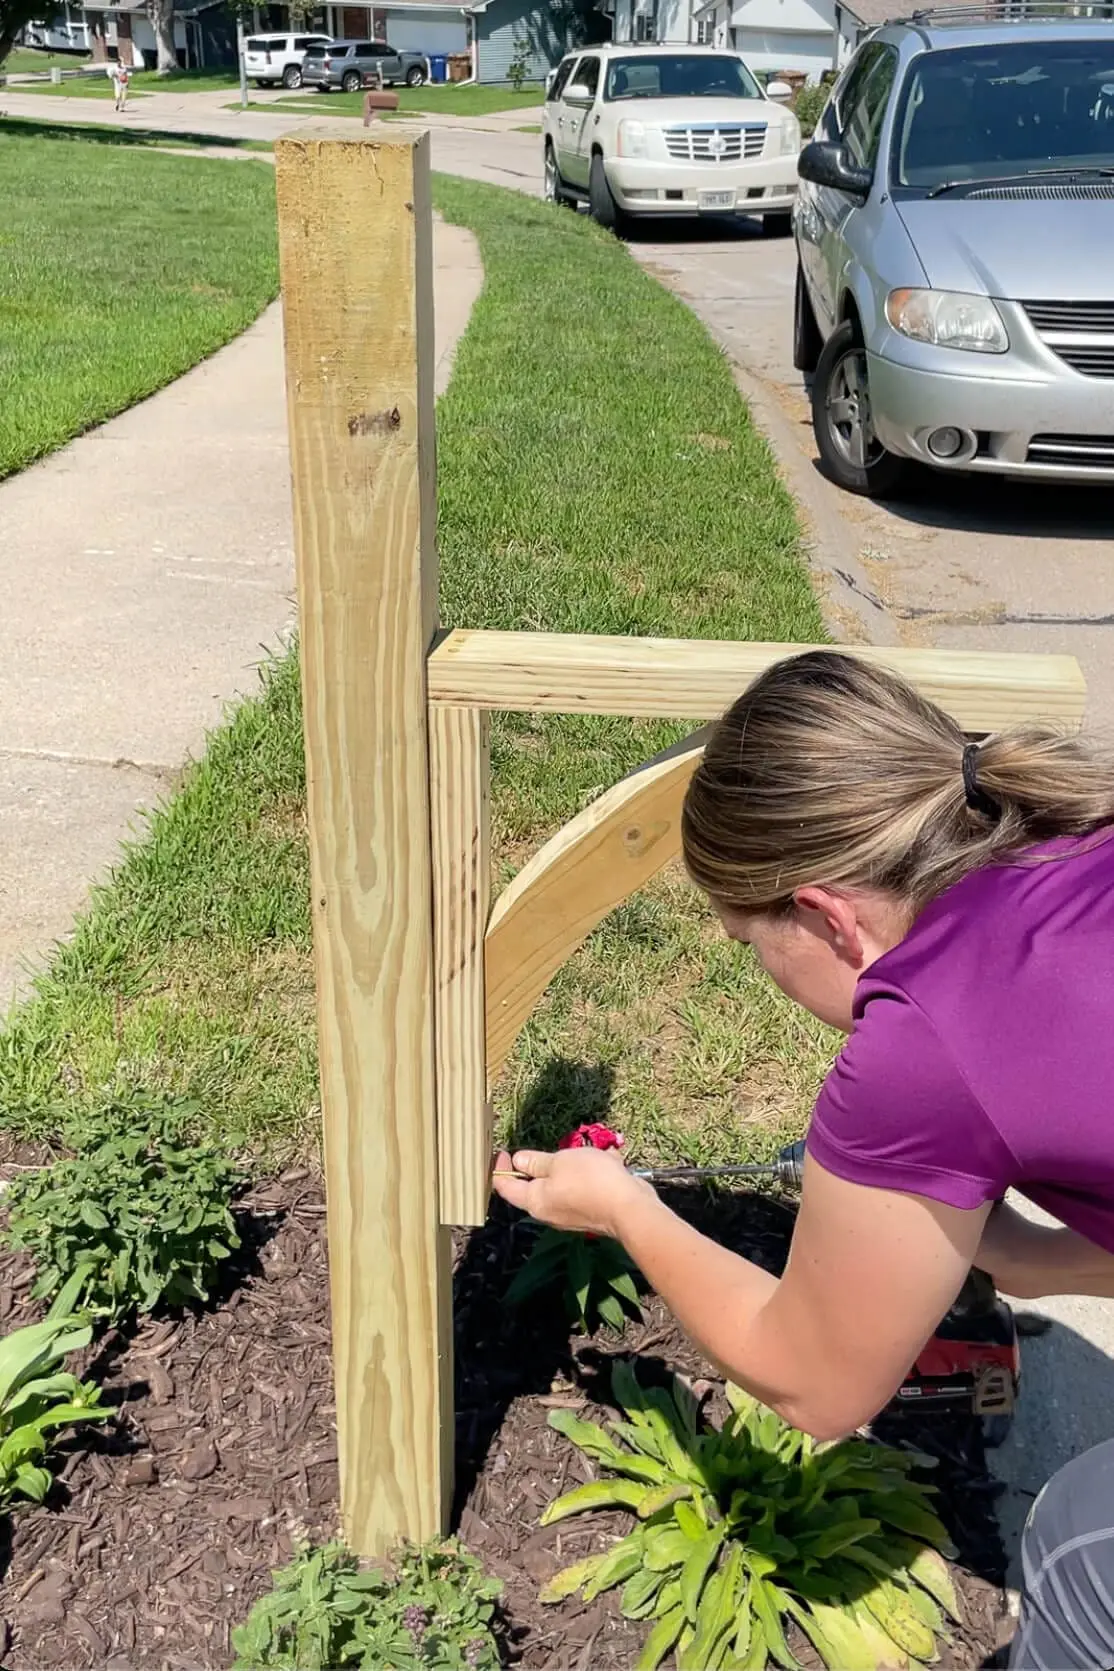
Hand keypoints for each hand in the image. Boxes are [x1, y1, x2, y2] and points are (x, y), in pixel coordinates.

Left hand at [491, 1146, 655, 1238]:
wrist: (630, 1208)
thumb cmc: (589, 1180)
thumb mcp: (559, 1161)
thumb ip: (536, 1162)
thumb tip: (517, 1162)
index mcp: (535, 1202)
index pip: (505, 1187)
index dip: (499, 1168)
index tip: (502, 1151)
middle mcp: (549, 1213)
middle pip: (534, 1187)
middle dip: (539, 1166)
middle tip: (545, 1149)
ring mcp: (570, 1215)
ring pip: (562, 1185)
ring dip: (572, 1166)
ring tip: (586, 1152)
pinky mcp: (590, 1213)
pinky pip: (584, 1189)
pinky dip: (592, 1174)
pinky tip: (607, 1162)